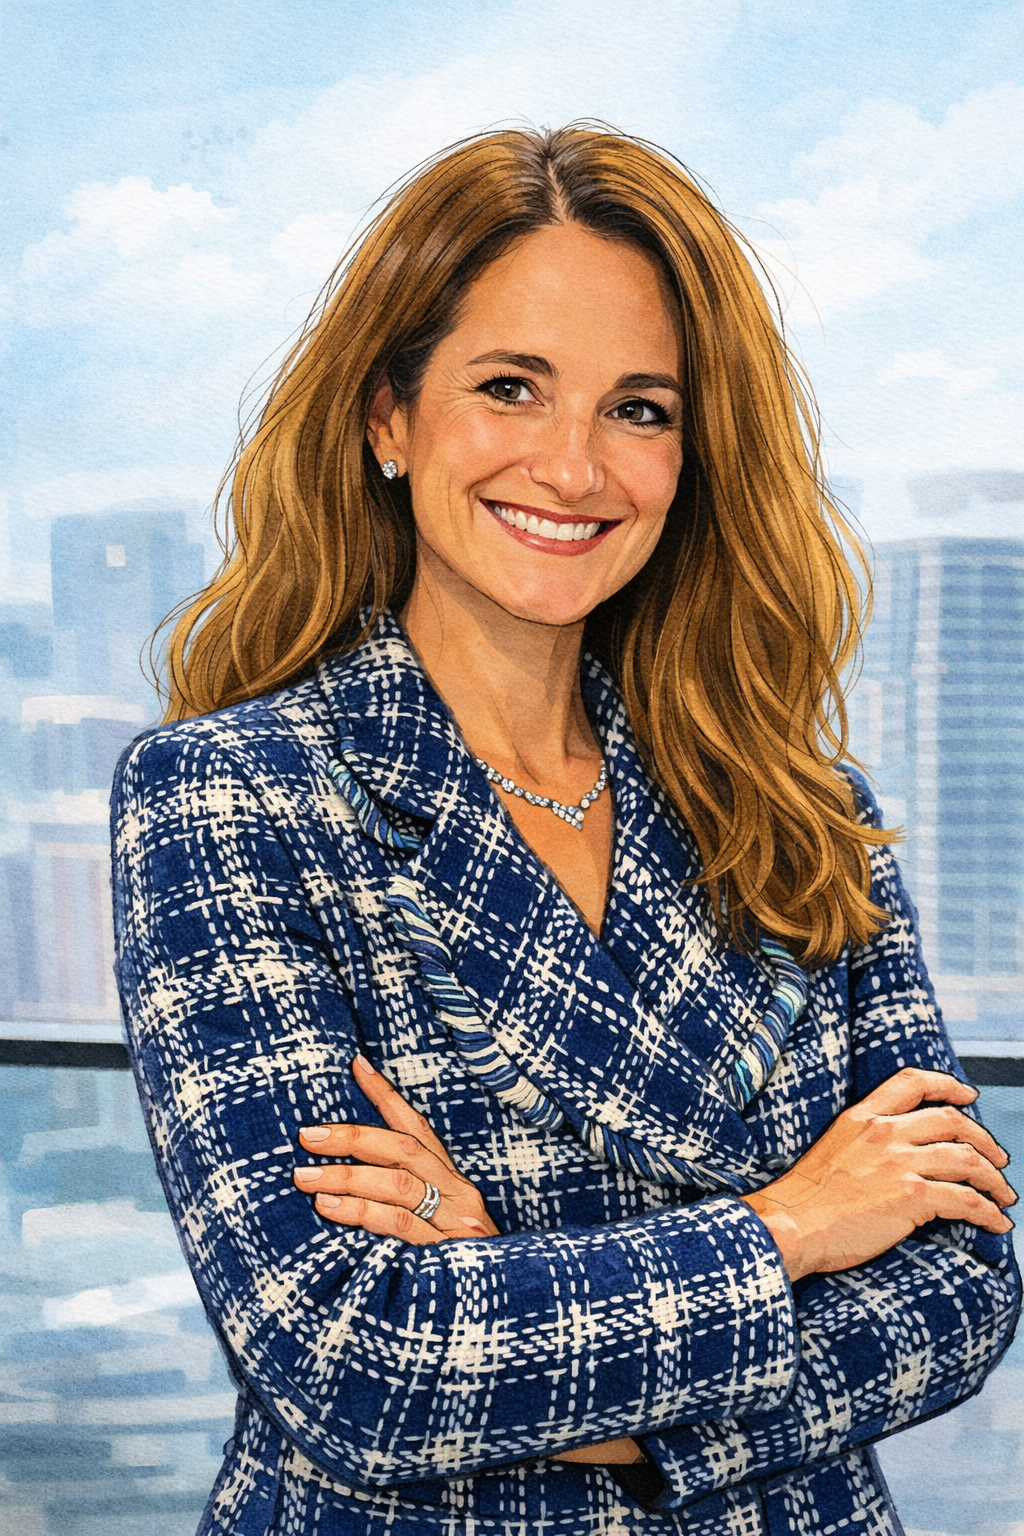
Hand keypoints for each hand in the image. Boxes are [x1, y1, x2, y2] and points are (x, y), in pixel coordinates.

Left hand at [295, 1056, 643, 1466]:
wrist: (508, 1328)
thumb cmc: (458, 1277)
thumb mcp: (435, 1231)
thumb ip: (403, 1205)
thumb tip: (341, 1182)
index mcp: (456, 1183)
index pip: (418, 1128)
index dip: (386, 1095)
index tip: (354, 1064)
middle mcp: (461, 1196)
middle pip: (404, 1151)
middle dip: (353, 1137)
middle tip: (306, 1136)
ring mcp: (458, 1226)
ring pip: (399, 1186)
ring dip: (347, 1177)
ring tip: (305, 1177)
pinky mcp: (450, 1258)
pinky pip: (401, 1228)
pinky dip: (362, 1214)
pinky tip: (329, 1210)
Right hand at [743, 1068, 1015, 1281]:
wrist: (792, 1225)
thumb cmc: (804, 1200)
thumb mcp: (832, 1149)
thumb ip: (864, 1142)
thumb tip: (894, 1156)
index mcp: (862, 1118)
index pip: (912, 1082)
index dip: (947, 1085)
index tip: (967, 1094)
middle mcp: (884, 1132)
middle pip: (952, 1120)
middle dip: (983, 1139)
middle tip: (997, 1158)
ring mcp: (900, 1162)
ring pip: (967, 1159)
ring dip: (994, 1179)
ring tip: (1003, 1194)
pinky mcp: (913, 1196)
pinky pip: (967, 1199)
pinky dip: (989, 1211)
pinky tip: (996, 1222)